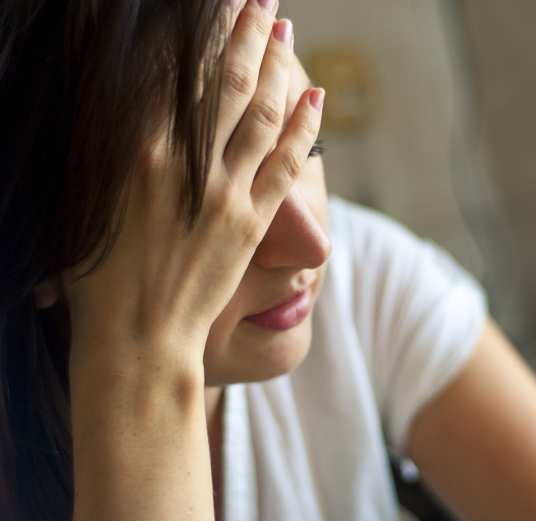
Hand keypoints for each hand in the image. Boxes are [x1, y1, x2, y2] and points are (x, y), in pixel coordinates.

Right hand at [63, 0, 324, 368]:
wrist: (137, 338)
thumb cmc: (97, 280)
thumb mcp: (85, 206)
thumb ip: (106, 156)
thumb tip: (127, 112)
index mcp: (135, 154)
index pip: (175, 75)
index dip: (199, 36)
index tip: (213, 9)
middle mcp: (184, 164)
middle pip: (224, 82)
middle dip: (245, 33)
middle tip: (259, 0)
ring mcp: (224, 193)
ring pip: (259, 114)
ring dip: (275, 66)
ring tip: (284, 28)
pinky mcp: (252, 224)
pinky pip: (285, 164)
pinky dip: (302, 127)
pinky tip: (315, 98)